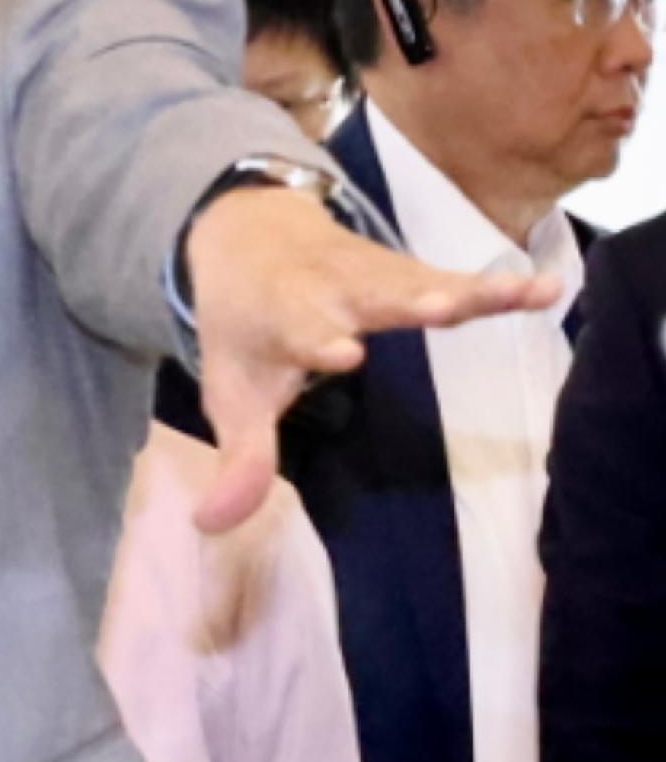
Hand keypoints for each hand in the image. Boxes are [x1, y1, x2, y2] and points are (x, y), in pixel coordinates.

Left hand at [185, 187, 559, 532]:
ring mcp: (378, 277)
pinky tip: (549, 288)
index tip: (344, 353)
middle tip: (440, 307)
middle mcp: (335, 291)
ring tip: (519, 295)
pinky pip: (461, 279)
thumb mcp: (233, 394)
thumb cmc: (248, 330)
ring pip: (428, 283)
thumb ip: (239, 457)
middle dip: (405, 303)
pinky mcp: (413, 272)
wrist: (250, 236)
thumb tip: (212, 524)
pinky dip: (502, 286)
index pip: (301, 332)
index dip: (319, 341)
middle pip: (374, 299)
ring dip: (470, 291)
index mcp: (284, 319)